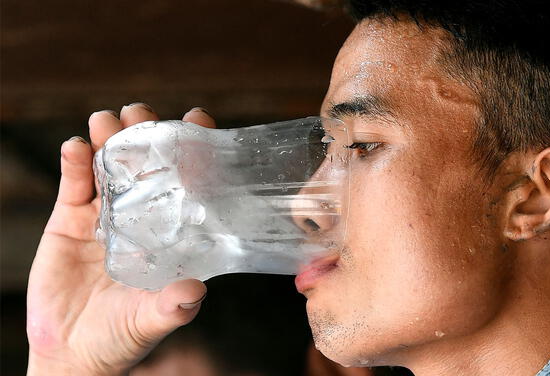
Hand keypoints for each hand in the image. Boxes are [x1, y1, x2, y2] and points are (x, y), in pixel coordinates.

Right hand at [26, 103, 216, 374]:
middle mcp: (142, 217)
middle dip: (145, 134)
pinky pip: (74, 184)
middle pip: (146, 165)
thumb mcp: (152, 319)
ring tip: (108, 121)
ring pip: (109, 167)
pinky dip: (75, 164)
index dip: (193, 151)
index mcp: (171, 232)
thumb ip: (173, 305)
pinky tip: (76, 148)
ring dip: (109, 139)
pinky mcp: (70, 220)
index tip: (197, 120)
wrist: (71, 350)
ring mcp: (106, 215)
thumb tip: (196, 291)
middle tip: (142, 114)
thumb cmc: (121, 335)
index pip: (187, 183)